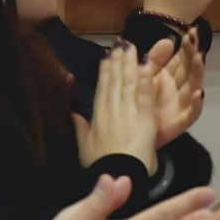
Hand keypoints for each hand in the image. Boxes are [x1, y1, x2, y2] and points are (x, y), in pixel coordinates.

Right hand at [73, 42, 157, 173]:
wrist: (118, 174)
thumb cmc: (101, 164)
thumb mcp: (85, 145)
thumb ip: (80, 127)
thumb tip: (74, 113)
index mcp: (98, 117)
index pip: (102, 89)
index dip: (104, 72)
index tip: (106, 57)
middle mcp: (112, 110)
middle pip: (115, 82)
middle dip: (117, 62)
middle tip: (120, 45)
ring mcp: (128, 112)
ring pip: (128, 83)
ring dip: (130, 64)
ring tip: (131, 48)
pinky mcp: (145, 117)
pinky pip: (145, 94)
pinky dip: (145, 78)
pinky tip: (146, 64)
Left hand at [146, 26, 205, 147]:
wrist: (132, 144)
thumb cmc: (140, 111)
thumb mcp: (146, 82)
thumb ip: (154, 62)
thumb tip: (166, 39)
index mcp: (169, 79)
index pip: (182, 59)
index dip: (187, 45)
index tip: (192, 30)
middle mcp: (179, 89)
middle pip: (189, 68)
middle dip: (193, 52)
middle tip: (196, 37)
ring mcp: (181, 105)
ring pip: (193, 85)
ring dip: (198, 71)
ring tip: (199, 57)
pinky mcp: (180, 122)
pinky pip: (192, 113)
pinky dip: (196, 103)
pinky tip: (198, 93)